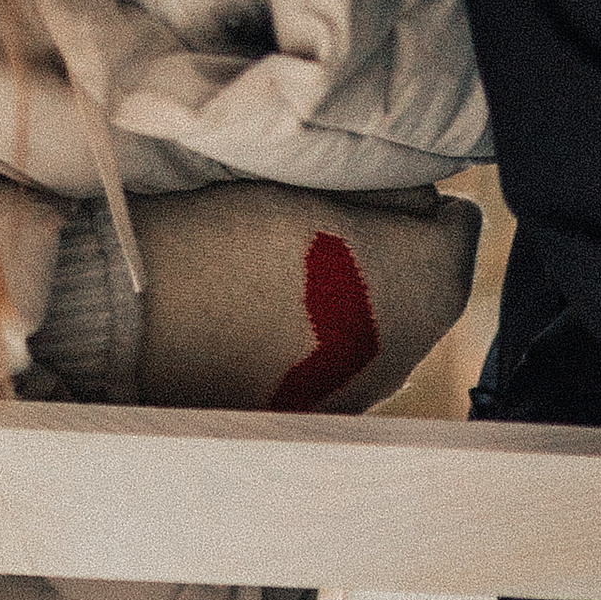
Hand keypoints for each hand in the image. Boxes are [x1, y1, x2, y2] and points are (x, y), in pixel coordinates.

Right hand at [134, 184, 480, 414]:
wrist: (145, 320)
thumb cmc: (232, 234)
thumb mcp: (321, 179)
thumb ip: (385, 185)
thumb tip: (413, 195)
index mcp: (434, 284)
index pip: (455, 223)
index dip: (408, 198)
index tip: (359, 191)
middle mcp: (416, 353)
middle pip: (421, 281)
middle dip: (386, 251)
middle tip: (316, 229)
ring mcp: (365, 395)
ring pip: (381, 327)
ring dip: (352, 300)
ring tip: (283, 275)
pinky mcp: (316, 420)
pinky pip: (340, 364)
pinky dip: (317, 341)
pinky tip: (266, 320)